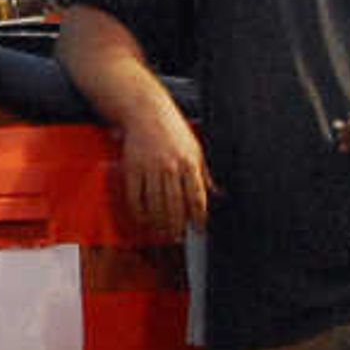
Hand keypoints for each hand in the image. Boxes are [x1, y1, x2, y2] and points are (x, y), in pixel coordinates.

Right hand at [110, 112, 208, 239]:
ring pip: (155, 204)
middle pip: (175, 205)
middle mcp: (170, 166)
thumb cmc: (173, 130)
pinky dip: (139, 213)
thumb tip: (218, 194)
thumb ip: (205, 175)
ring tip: (163, 232)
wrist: (146, 112)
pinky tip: (144, 220)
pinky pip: (135, 197)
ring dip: (159, 223)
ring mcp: (149, 168)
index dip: (199, 218)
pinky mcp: (132, 168)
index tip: (199, 229)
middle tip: (178, 237)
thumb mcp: (196, 149)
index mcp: (189, 162)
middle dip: (177, 226)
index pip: (196, 198)